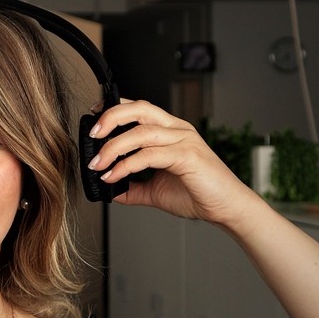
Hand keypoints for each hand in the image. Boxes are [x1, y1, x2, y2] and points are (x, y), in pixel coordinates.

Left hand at [84, 100, 262, 226]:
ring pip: (141, 132)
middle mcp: (178, 130)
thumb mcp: (156, 190)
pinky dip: (126, 165)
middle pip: (140, 109)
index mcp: (171, 131)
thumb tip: (111, 189)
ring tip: (97, 163)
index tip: (94, 118)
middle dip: (111, 117)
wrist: (226, 209)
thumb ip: (134, 187)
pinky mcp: (188, 156)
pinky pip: (149, 155)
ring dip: (113, 147)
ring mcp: (184, 141)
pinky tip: (113, 176)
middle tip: (92, 135)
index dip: (115, 108)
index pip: (140, 108)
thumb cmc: (199, 194)